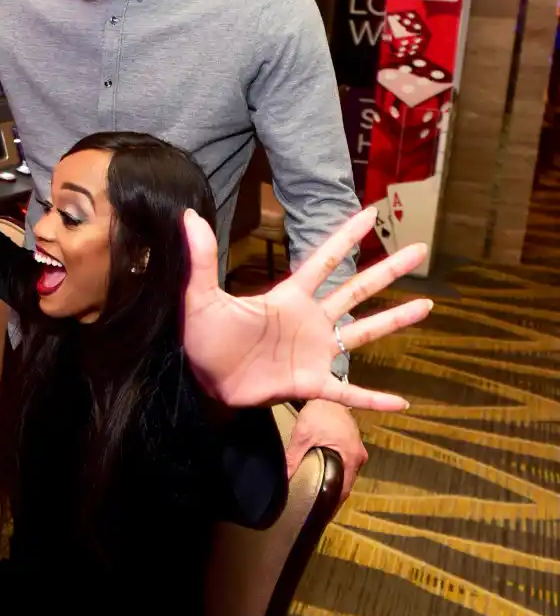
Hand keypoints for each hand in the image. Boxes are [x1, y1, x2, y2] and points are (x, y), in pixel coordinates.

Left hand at [181, 205, 431, 410]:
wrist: (201, 382)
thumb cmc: (201, 338)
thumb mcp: (200, 297)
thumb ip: (202, 258)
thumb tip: (188, 215)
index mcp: (288, 296)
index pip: (324, 258)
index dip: (346, 235)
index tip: (370, 211)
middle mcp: (310, 320)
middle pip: (357, 289)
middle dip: (388, 270)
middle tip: (420, 250)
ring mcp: (314, 353)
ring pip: (363, 333)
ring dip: (395, 320)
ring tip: (427, 306)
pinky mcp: (311, 385)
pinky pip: (349, 393)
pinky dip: (374, 399)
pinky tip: (402, 404)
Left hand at [285, 399, 367, 504]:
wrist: (330, 390)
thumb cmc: (318, 412)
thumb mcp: (302, 435)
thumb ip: (293, 457)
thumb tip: (284, 477)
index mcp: (350, 458)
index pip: (344, 490)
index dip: (333, 504)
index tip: (322, 514)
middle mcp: (358, 456)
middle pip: (346, 483)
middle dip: (333, 494)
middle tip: (317, 505)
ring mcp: (357, 449)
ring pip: (346, 473)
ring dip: (335, 481)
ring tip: (319, 492)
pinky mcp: (352, 442)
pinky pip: (346, 462)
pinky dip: (337, 469)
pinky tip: (324, 472)